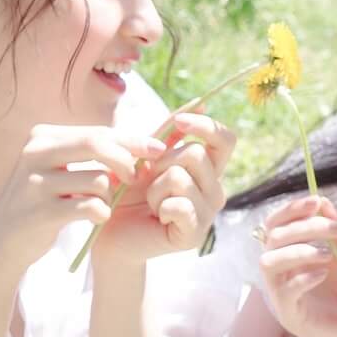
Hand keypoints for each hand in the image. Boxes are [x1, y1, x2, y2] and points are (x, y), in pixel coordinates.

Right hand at [0, 125, 165, 279]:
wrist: (3, 239)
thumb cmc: (43, 199)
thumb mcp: (60, 167)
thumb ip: (92, 152)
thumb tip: (142, 144)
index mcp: (42, 136)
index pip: (97, 132)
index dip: (132, 140)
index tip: (159, 149)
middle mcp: (35, 153)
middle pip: (96, 144)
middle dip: (126, 160)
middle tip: (138, 178)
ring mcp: (35, 182)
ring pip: (97, 179)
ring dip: (110, 194)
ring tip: (102, 203)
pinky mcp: (40, 212)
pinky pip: (88, 206)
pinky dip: (101, 212)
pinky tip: (97, 217)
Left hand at [93, 111, 236, 271]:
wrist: (110, 229)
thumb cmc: (129, 191)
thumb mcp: (148, 155)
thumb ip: (171, 132)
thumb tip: (202, 102)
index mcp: (208, 169)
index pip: (226, 140)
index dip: (205, 125)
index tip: (179, 122)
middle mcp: (214, 190)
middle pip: (195, 154)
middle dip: (162, 162)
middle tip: (150, 181)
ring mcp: (208, 213)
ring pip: (181, 178)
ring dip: (155, 188)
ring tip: (151, 203)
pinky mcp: (195, 234)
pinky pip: (179, 205)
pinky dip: (160, 206)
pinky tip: (157, 218)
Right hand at [258, 195, 336, 336]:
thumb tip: (324, 202)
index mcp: (289, 252)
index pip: (276, 223)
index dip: (292, 209)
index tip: (317, 201)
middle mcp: (279, 271)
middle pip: (273, 237)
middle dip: (304, 227)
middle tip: (336, 230)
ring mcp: (280, 293)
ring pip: (268, 262)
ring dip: (298, 251)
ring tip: (326, 255)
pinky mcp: (289, 314)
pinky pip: (284, 291)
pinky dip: (302, 277)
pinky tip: (323, 274)